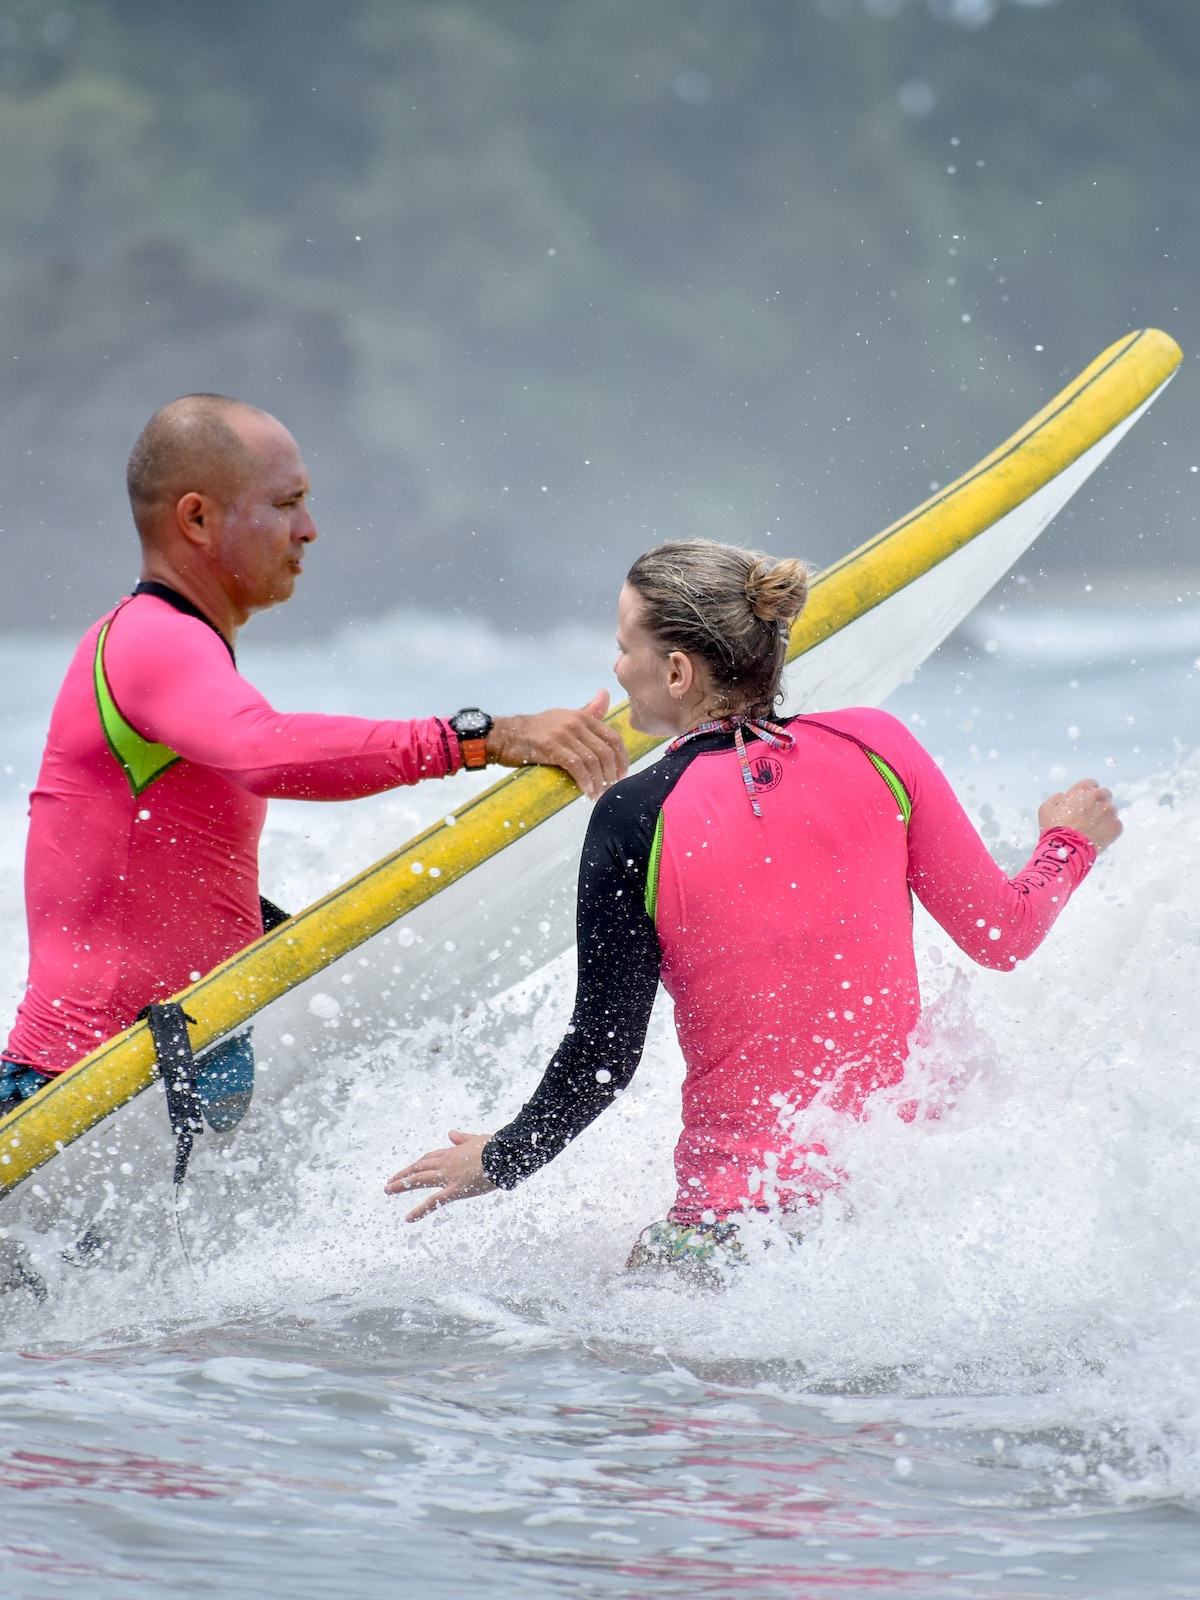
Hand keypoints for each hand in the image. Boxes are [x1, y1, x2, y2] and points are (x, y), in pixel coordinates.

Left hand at [385, 1129, 495, 1221]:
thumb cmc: (494, 1147)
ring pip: (420, 1180)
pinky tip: (409, 1218)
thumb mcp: (476, 1139)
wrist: (502, 1154)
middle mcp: (446, 1164)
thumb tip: (451, 1133)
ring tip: (388, 1190)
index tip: (410, 1169)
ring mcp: (448, 1177)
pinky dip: (420, 1210)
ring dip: (402, 1184)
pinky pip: (434, 1202)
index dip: (418, 1164)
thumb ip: (462, 1138)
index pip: (430, 1158)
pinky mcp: (455, 1190)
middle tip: (390, 1182)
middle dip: (404, 1174)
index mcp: (452, 1153)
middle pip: (419, 1168)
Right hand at [486, 691, 627, 798]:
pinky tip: (586, 791)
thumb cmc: (538, 730)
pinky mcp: (551, 746)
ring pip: (592, 760)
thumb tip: (605, 695)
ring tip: (598, 794)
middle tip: (610, 789)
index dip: (622, 760)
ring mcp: (564, 734)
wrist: (507, 735)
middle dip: (612, 774)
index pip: (614, 738)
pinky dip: (585, 781)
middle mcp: (576, 722)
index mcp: (584, 717)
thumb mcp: (565, 716)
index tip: (622, 775)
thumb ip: (588, 711)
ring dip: (598, 781)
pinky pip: (576, 766)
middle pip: (605, 752)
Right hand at [1038, 778, 1121, 852]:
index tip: (1083, 803)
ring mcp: (1110, 811)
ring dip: (1104, 817)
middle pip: (1104, 794)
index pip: (1090, 784)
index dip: (1086, 794)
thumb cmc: (1054, 828)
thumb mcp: (1046, 808)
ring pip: (1111, 811)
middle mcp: (1099, 796)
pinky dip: (1109, 830)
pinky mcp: (1117, 826)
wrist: (1066, 848)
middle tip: (1090, 816)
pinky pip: (1115, 825)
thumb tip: (1063, 797)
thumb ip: (1057, 798)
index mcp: (1082, 789)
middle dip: (1098, 803)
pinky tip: (1098, 836)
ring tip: (1093, 829)